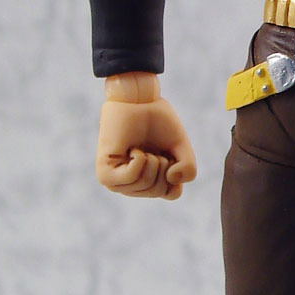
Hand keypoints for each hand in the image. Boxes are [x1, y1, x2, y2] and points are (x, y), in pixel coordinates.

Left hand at [96, 83, 196, 199]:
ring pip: (145, 185)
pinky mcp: (106, 174)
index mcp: (151, 182)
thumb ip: (189, 169)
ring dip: (151, 160)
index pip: (172, 194)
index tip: (169, 153)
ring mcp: (118, 182)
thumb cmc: (158, 121)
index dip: (178, 171)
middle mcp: (134, 186)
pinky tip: (133, 149)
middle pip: (159, 190)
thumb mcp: (182, 148)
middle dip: (163, 164)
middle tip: (153, 148)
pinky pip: (132, 177)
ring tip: (141, 148)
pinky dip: (139, 160)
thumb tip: (172, 179)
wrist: (138, 100)